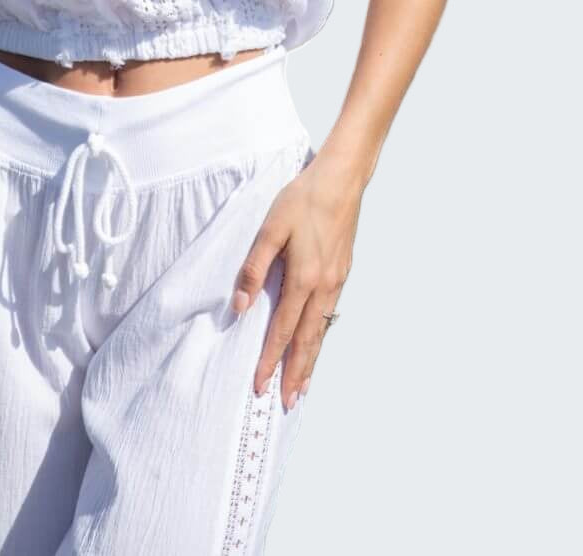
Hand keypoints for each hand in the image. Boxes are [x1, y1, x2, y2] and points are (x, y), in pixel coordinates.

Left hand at [230, 150, 362, 409]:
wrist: (342, 180)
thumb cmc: (302, 200)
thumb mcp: (270, 229)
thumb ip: (254, 268)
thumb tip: (240, 306)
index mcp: (304, 278)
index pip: (283, 330)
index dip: (270, 359)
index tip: (259, 384)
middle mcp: (324, 287)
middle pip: (307, 342)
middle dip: (295, 374)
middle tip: (286, 402)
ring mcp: (337, 282)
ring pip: (321, 332)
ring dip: (311, 361)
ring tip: (302, 386)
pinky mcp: (343, 273)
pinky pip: (330, 316)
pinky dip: (321, 338)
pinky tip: (316, 343)